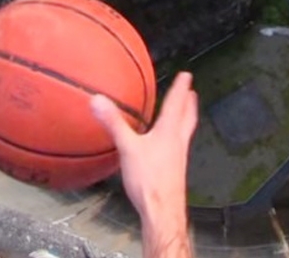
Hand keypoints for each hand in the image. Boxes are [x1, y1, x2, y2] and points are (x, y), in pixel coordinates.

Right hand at [91, 72, 197, 257]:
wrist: (163, 212)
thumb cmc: (148, 179)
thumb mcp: (127, 148)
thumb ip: (113, 124)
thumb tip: (97, 99)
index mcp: (168, 133)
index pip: (176, 105)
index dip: (180, 88)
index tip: (187, 75)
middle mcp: (178, 143)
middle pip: (187, 118)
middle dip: (189, 103)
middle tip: (192, 92)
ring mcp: (179, 158)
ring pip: (185, 133)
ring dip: (186, 119)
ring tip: (186, 113)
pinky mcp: (175, 172)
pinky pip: (179, 147)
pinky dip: (178, 137)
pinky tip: (170, 146)